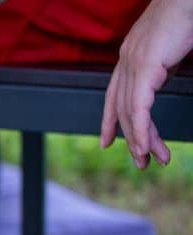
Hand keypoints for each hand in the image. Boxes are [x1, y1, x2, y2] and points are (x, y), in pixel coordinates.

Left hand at [100, 0, 192, 168]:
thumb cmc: (188, 15)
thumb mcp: (173, 48)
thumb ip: (164, 66)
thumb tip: (164, 78)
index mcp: (132, 54)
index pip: (114, 95)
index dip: (110, 120)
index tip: (107, 141)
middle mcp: (127, 58)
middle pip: (123, 108)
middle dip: (132, 138)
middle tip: (141, 161)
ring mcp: (133, 60)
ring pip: (129, 111)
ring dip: (140, 140)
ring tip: (149, 160)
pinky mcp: (144, 64)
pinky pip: (137, 106)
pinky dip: (140, 129)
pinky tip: (144, 145)